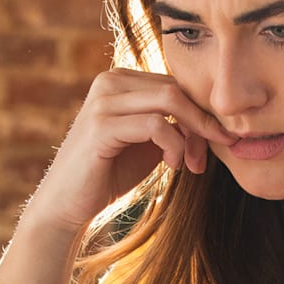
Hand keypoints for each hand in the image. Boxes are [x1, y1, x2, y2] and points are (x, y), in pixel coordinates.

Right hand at [23, 69, 235, 234]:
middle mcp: (110, 81)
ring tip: (191, 164)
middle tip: (210, 155)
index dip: (201, 112)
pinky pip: (155, 125)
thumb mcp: (150, 142)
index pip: (176, 83)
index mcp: (121, 79)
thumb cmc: (110, 173)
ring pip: (170, 100)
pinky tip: (173, 166)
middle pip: (177, 88)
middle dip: (202, 122)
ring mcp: (103, 101)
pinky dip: (173, 145)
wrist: (68, 204)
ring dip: (192, 135)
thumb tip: (213, 118)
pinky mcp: (101, 125)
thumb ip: (174, 124)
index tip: (215, 143)